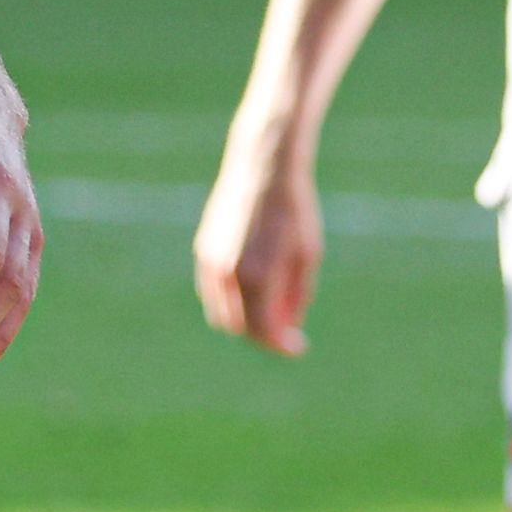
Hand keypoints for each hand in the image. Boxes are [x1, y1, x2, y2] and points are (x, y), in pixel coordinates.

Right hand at [193, 151, 321, 357]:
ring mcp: (211, 261)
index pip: (264, 330)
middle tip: (286, 330)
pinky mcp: (204, 248)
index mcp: (258, 276)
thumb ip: (296, 295)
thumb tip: (289, 325)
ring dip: (244, 319)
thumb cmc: (294, 208)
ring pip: (221, 312)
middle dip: (262, 335)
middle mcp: (229, 273)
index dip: (281, 345)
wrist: (264, 164)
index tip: (298, 347)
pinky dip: (231, 299)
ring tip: (272, 309)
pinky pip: (213, 290)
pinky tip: (255, 287)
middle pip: (239, 327)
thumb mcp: (307, 255)